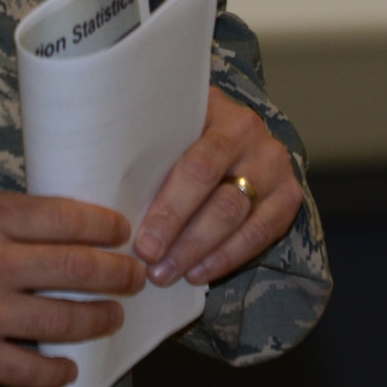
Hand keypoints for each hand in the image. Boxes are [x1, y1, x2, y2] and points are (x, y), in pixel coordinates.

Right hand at [0, 182, 145, 386]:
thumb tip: (49, 215)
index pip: (65, 218)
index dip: (104, 225)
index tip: (120, 230)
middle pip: (77, 268)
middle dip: (116, 272)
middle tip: (132, 273)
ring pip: (63, 321)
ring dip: (99, 319)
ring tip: (111, 315)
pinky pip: (28, 369)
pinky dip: (56, 370)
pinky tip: (69, 365)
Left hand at [133, 86, 300, 286]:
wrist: (236, 130)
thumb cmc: (182, 130)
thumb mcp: (167, 123)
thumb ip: (144, 142)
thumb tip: (97, 177)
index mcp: (217, 112)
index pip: (197, 166)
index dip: (170, 209)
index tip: (142, 241)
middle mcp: (252, 135)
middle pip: (219, 197)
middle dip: (182, 238)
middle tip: (151, 265)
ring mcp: (275, 166)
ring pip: (239, 219)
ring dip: (201, 253)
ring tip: (169, 274)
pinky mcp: (289, 196)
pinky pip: (260, 235)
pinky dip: (227, 258)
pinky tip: (199, 274)